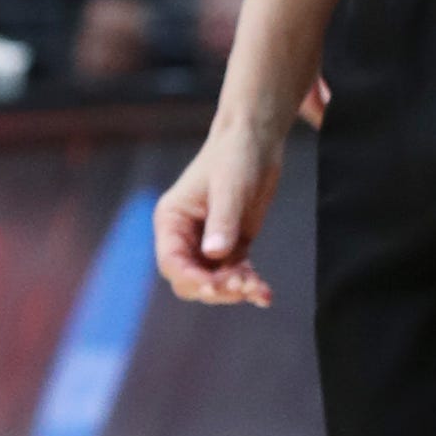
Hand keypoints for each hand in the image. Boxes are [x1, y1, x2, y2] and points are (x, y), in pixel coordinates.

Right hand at [155, 116, 282, 305]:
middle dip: (215, 289)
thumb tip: (214, 254)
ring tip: (261, 292)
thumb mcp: (229, 188)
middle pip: (190, 279)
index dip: (190, 279)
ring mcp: (208, 242)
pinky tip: (264, 294)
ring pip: (214, 281)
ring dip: (235, 290)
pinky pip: (234, 274)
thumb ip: (222, 222)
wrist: (256, 141)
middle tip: (243, 288)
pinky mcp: (231, 244)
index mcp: (172, 220)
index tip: (215, 287)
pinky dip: (248, 284)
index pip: (171, 262)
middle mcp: (185, 236)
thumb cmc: (235, 156)